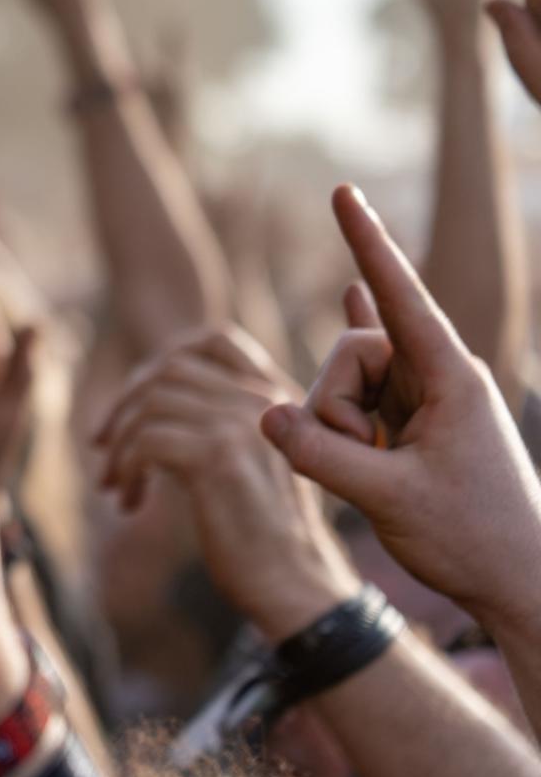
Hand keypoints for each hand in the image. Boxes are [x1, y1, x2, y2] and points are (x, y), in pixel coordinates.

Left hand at [95, 327, 361, 637]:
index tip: (132, 413)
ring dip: (119, 446)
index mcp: (275, 394)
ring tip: (115, 486)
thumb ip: (218, 421)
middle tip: (103, 449)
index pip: (212, 338)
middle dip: (124, 406)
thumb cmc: (263, 534)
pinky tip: (128, 503)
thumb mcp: (246, 461)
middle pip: (168, 369)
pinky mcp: (220, 458)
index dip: (158, 366)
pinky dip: (125, 469)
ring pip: (151, 404)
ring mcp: (244, 425)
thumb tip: (149, 400)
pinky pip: (147, 440)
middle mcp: (264, 400)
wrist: (295, 587)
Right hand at [260, 186, 540, 629]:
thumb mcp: (388, 500)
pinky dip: (349, 354)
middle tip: (365, 466)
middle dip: (333, 406)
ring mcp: (425, 397)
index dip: (367, 242)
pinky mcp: (413, 421)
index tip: (343, 192)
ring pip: (343, 383)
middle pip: (350, 351)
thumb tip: (262, 417)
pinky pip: (363, 383)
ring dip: (339, 429)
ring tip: (379, 478)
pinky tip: (346, 290)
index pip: (399, 296)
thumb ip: (319, 455)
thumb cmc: (472, 541)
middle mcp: (438, 376)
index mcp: (451, 378)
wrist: (522, 584)